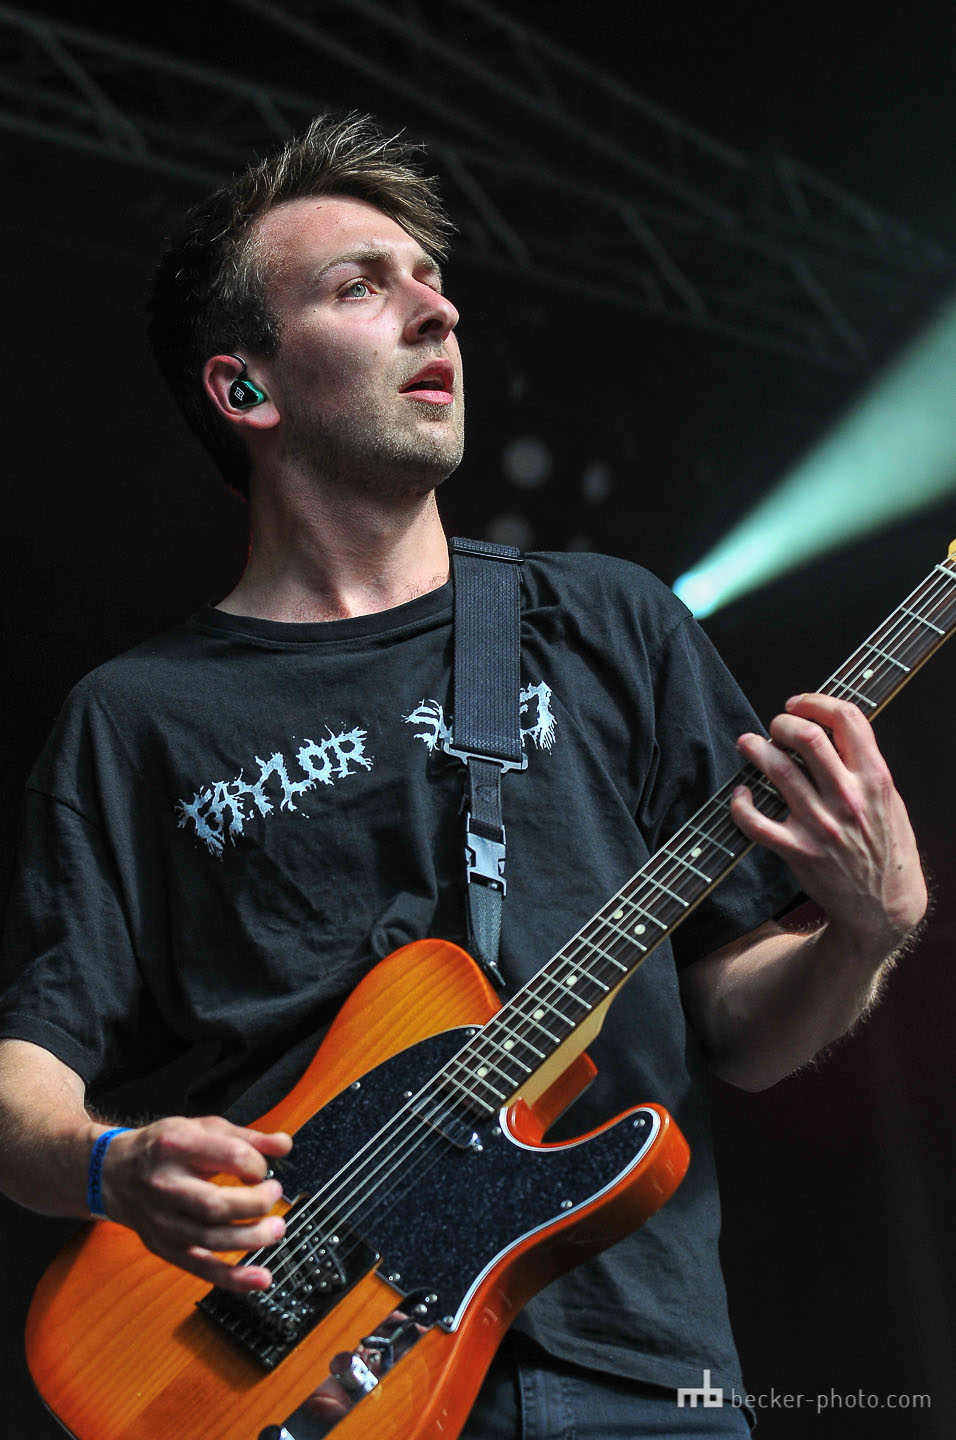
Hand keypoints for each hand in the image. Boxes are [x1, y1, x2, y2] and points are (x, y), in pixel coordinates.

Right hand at [99, 1115, 291, 1292]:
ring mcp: (163, 1221)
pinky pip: (200, 1268)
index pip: (229, 1156)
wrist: (114, 1173)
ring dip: (252, 1239)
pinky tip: (260, 1278)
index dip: (256, 1164)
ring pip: (211, 1239)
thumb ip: (246, 1137)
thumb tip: (283, 1146)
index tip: (262, 1168)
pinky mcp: (164, 1247)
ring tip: (276, 1229)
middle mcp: (165, 1185)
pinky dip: (234, 1278)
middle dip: (256, 1203)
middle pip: (216, 1204)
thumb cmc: (163, 1148)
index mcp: (177, 1146)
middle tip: (275, 1194)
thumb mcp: (202, 1127)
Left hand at [731, 693, 926, 952]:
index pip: (848, 719)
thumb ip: (863, 765)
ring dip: (755, 749)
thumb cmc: (886, 846)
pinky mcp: (798, 851)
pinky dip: (741, 804)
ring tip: (748, 744)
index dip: (816, 702)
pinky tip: (741, 794)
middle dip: (781, 723)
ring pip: (777, 770)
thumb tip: (827, 729)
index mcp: (876, 779)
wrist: (885, 906)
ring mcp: (821, 825)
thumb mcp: (889, 799)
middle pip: (806, 737)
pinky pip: (756, 822)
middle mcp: (848, 798)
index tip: (798, 705)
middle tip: (773, 728)